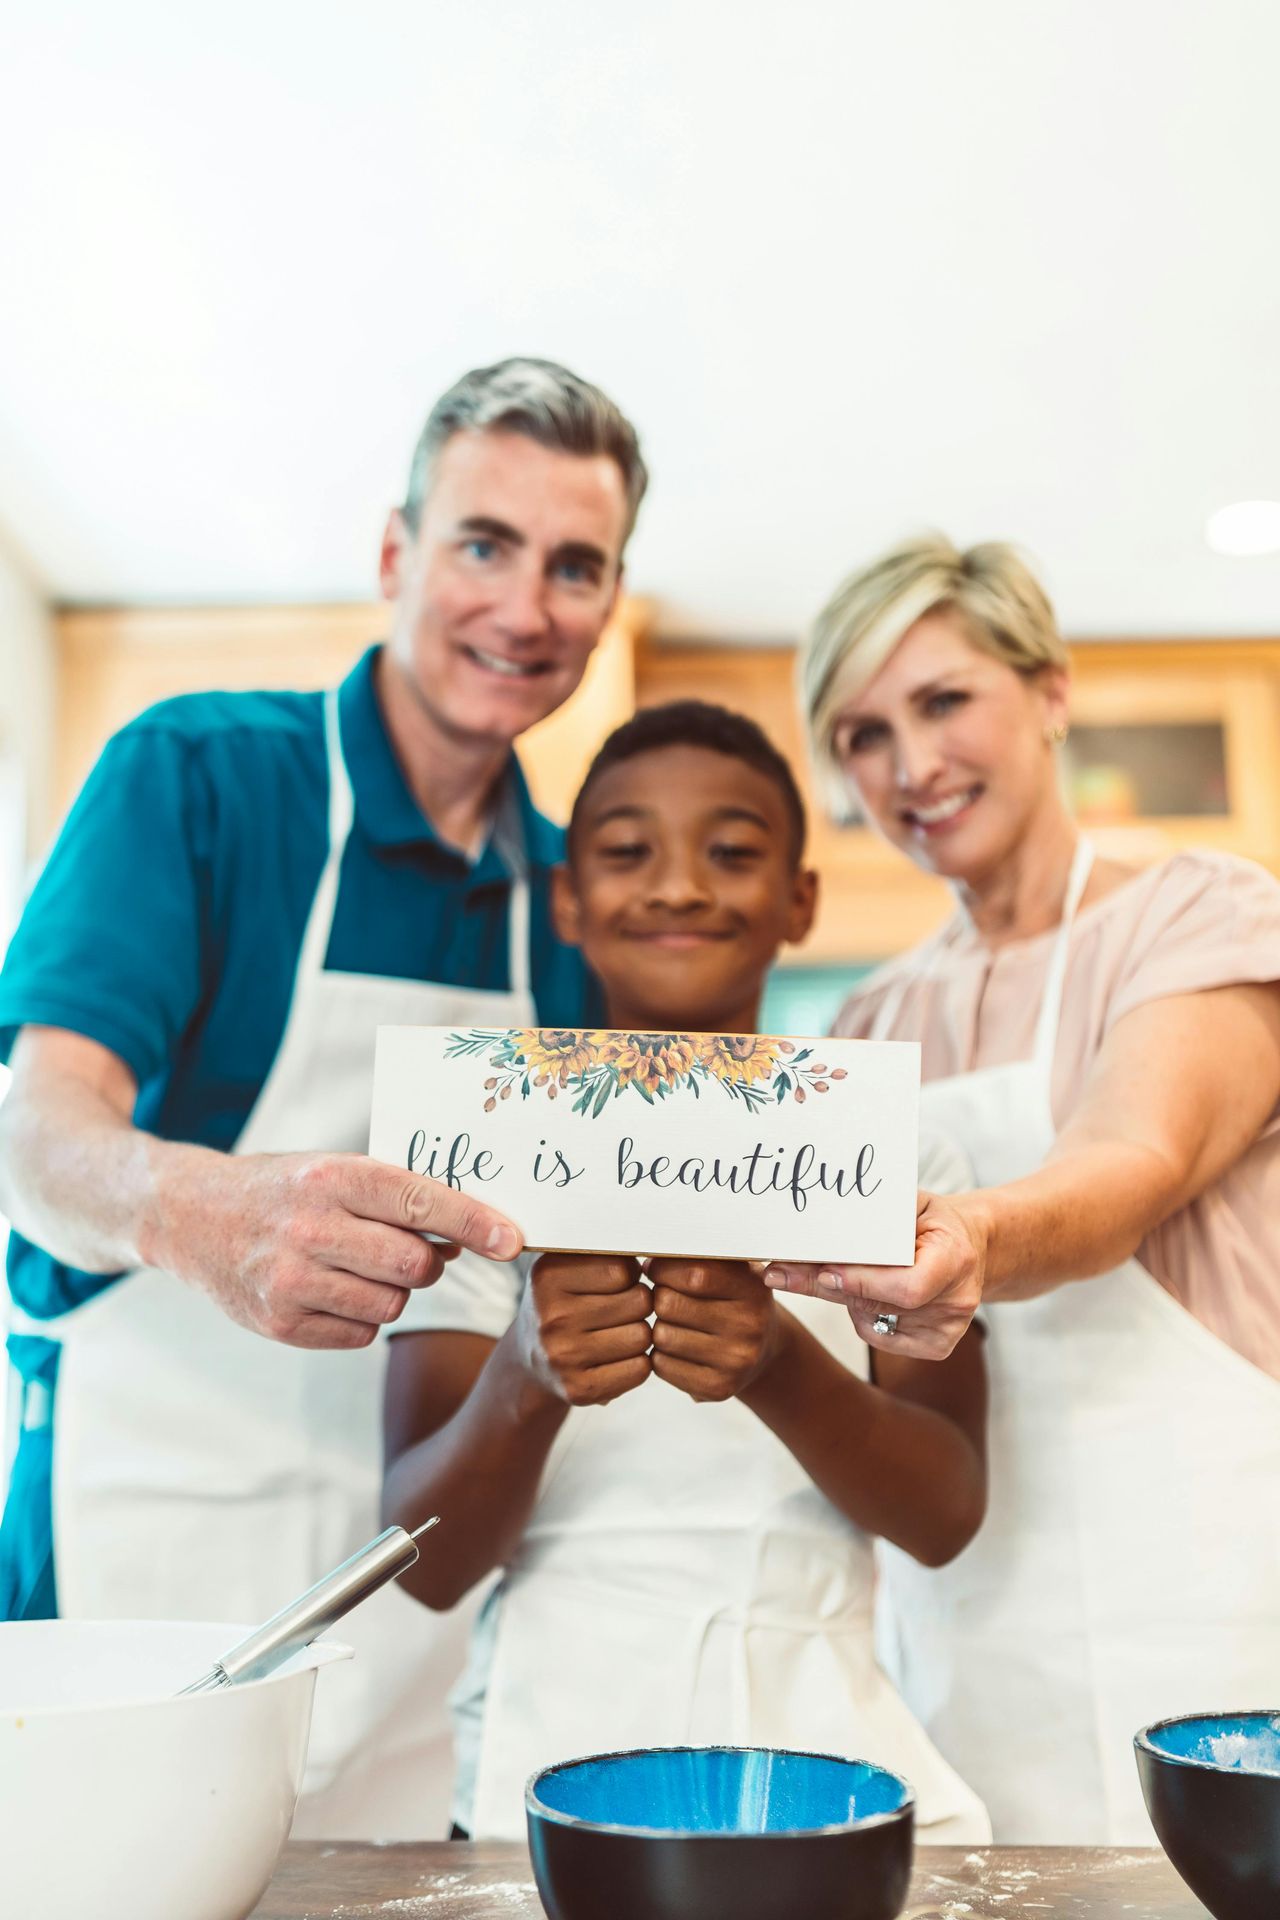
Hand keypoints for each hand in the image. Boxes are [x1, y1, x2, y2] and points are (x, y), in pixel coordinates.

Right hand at [150, 1149, 523, 1349]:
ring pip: (392, 1303)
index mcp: (331, 1178)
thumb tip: (470, 1234)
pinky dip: (362, 1316)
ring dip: (394, 1290)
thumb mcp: (332, 1169)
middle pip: (414, 1265)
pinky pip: (361, 1333)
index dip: (473, 1221)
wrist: (190, 1217)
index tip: (511, 1239)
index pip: (419, 1201)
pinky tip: (332, 1288)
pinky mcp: (278, 1323)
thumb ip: (396, 1196)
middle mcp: (309, 1228)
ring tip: (358, 1265)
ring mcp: (289, 1280)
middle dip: (430, 1263)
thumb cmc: (281, 1189)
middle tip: (414, 1250)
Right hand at [513, 1252, 652, 1406]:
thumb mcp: (566, 1266)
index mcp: (547, 1277)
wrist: (529, 1359)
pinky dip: (638, 1362)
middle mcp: (550, 1317)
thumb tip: (654, 1242)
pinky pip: (640, 1370)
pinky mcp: (578, 1390)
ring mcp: (562, 1357)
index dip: (629, 1274)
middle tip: (622, 1307)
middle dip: (639, 1302)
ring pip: (643, 1336)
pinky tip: (619, 1356)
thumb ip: (602, 1248)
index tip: (617, 1280)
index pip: (623, 1268)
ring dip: (641, 1332)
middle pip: (639, 1301)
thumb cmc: (562, 1303)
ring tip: (620, 1330)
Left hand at [649, 1258, 781, 1401]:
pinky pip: (662, 1366)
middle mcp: (750, 1326)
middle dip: (659, 1298)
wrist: (764, 1351)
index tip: (656, 1268)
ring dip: (657, 1328)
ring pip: (662, 1336)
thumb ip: (700, 1256)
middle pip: (669, 1304)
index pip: (693, 1273)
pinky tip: (676, 1349)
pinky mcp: (719, 1388)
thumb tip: (650, 1252)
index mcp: (753, 1288)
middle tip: (665, 1298)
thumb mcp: (732, 1271)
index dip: (663, 1269)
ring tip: (672, 1324)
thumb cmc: (735, 1300)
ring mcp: (736, 1361)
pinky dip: (659, 1355)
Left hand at [762, 1190, 990, 1360]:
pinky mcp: (937, 1346)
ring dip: (842, 1297)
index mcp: (956, 1259)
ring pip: (871, 1320)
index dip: (863, 1282)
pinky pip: (878, 1336)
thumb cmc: (933, 1220)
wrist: (971, 1246)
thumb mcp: (912, 1203)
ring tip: (839, 1272)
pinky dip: (861, 1315)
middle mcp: (957, 1301)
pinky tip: (868, 1293)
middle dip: (826, 1286)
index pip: (908, 1286)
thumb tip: (822, 1224)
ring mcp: (948, 1328)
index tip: (824, 1271)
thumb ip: (877, 1217)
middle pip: (879, 1303)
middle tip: (780, 1272)